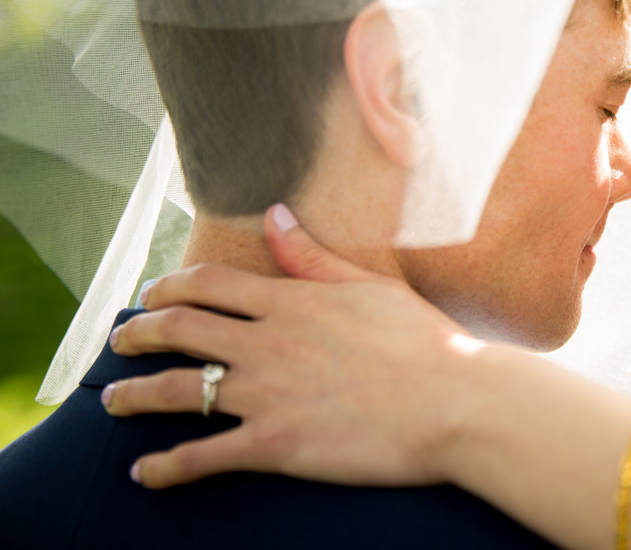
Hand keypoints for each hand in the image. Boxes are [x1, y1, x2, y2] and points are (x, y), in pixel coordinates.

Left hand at [105, 204, 481, 488]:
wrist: (456, 402)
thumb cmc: (425, 342)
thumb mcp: (371, 286)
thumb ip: (314, 257)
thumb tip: (276, 217)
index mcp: (291, 302)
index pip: (208, 285)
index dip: (167, 288)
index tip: (150, 296)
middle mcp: (267, 343)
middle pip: (178, 330)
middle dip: (137, 334)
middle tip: (120, 342)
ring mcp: (267, 394)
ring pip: (177, 390)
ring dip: (134, 395)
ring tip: (114, 400)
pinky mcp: (275, 445)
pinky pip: (203, 457)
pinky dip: (166, 467)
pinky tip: (146, 472)